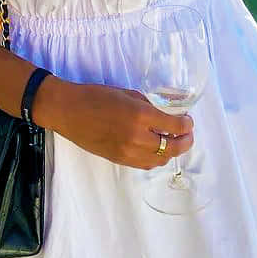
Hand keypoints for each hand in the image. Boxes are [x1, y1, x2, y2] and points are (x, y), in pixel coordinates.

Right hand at [38, 77, 193, 169]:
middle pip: (171, 147)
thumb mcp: (126, 93)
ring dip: (171, 152)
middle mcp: (136, 137)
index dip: (186, 125)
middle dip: (185, 141)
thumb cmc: (95, 96)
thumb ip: (148, 105)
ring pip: (160, 160)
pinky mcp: (119, 160)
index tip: (188, 121)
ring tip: (173, 142)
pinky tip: (156, 149)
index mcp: (139, 116)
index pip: (174, 126)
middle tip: (188, 134)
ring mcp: (127, 152)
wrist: (68, 111)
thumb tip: (164, 114)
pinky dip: (156, 158)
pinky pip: (145, 164)